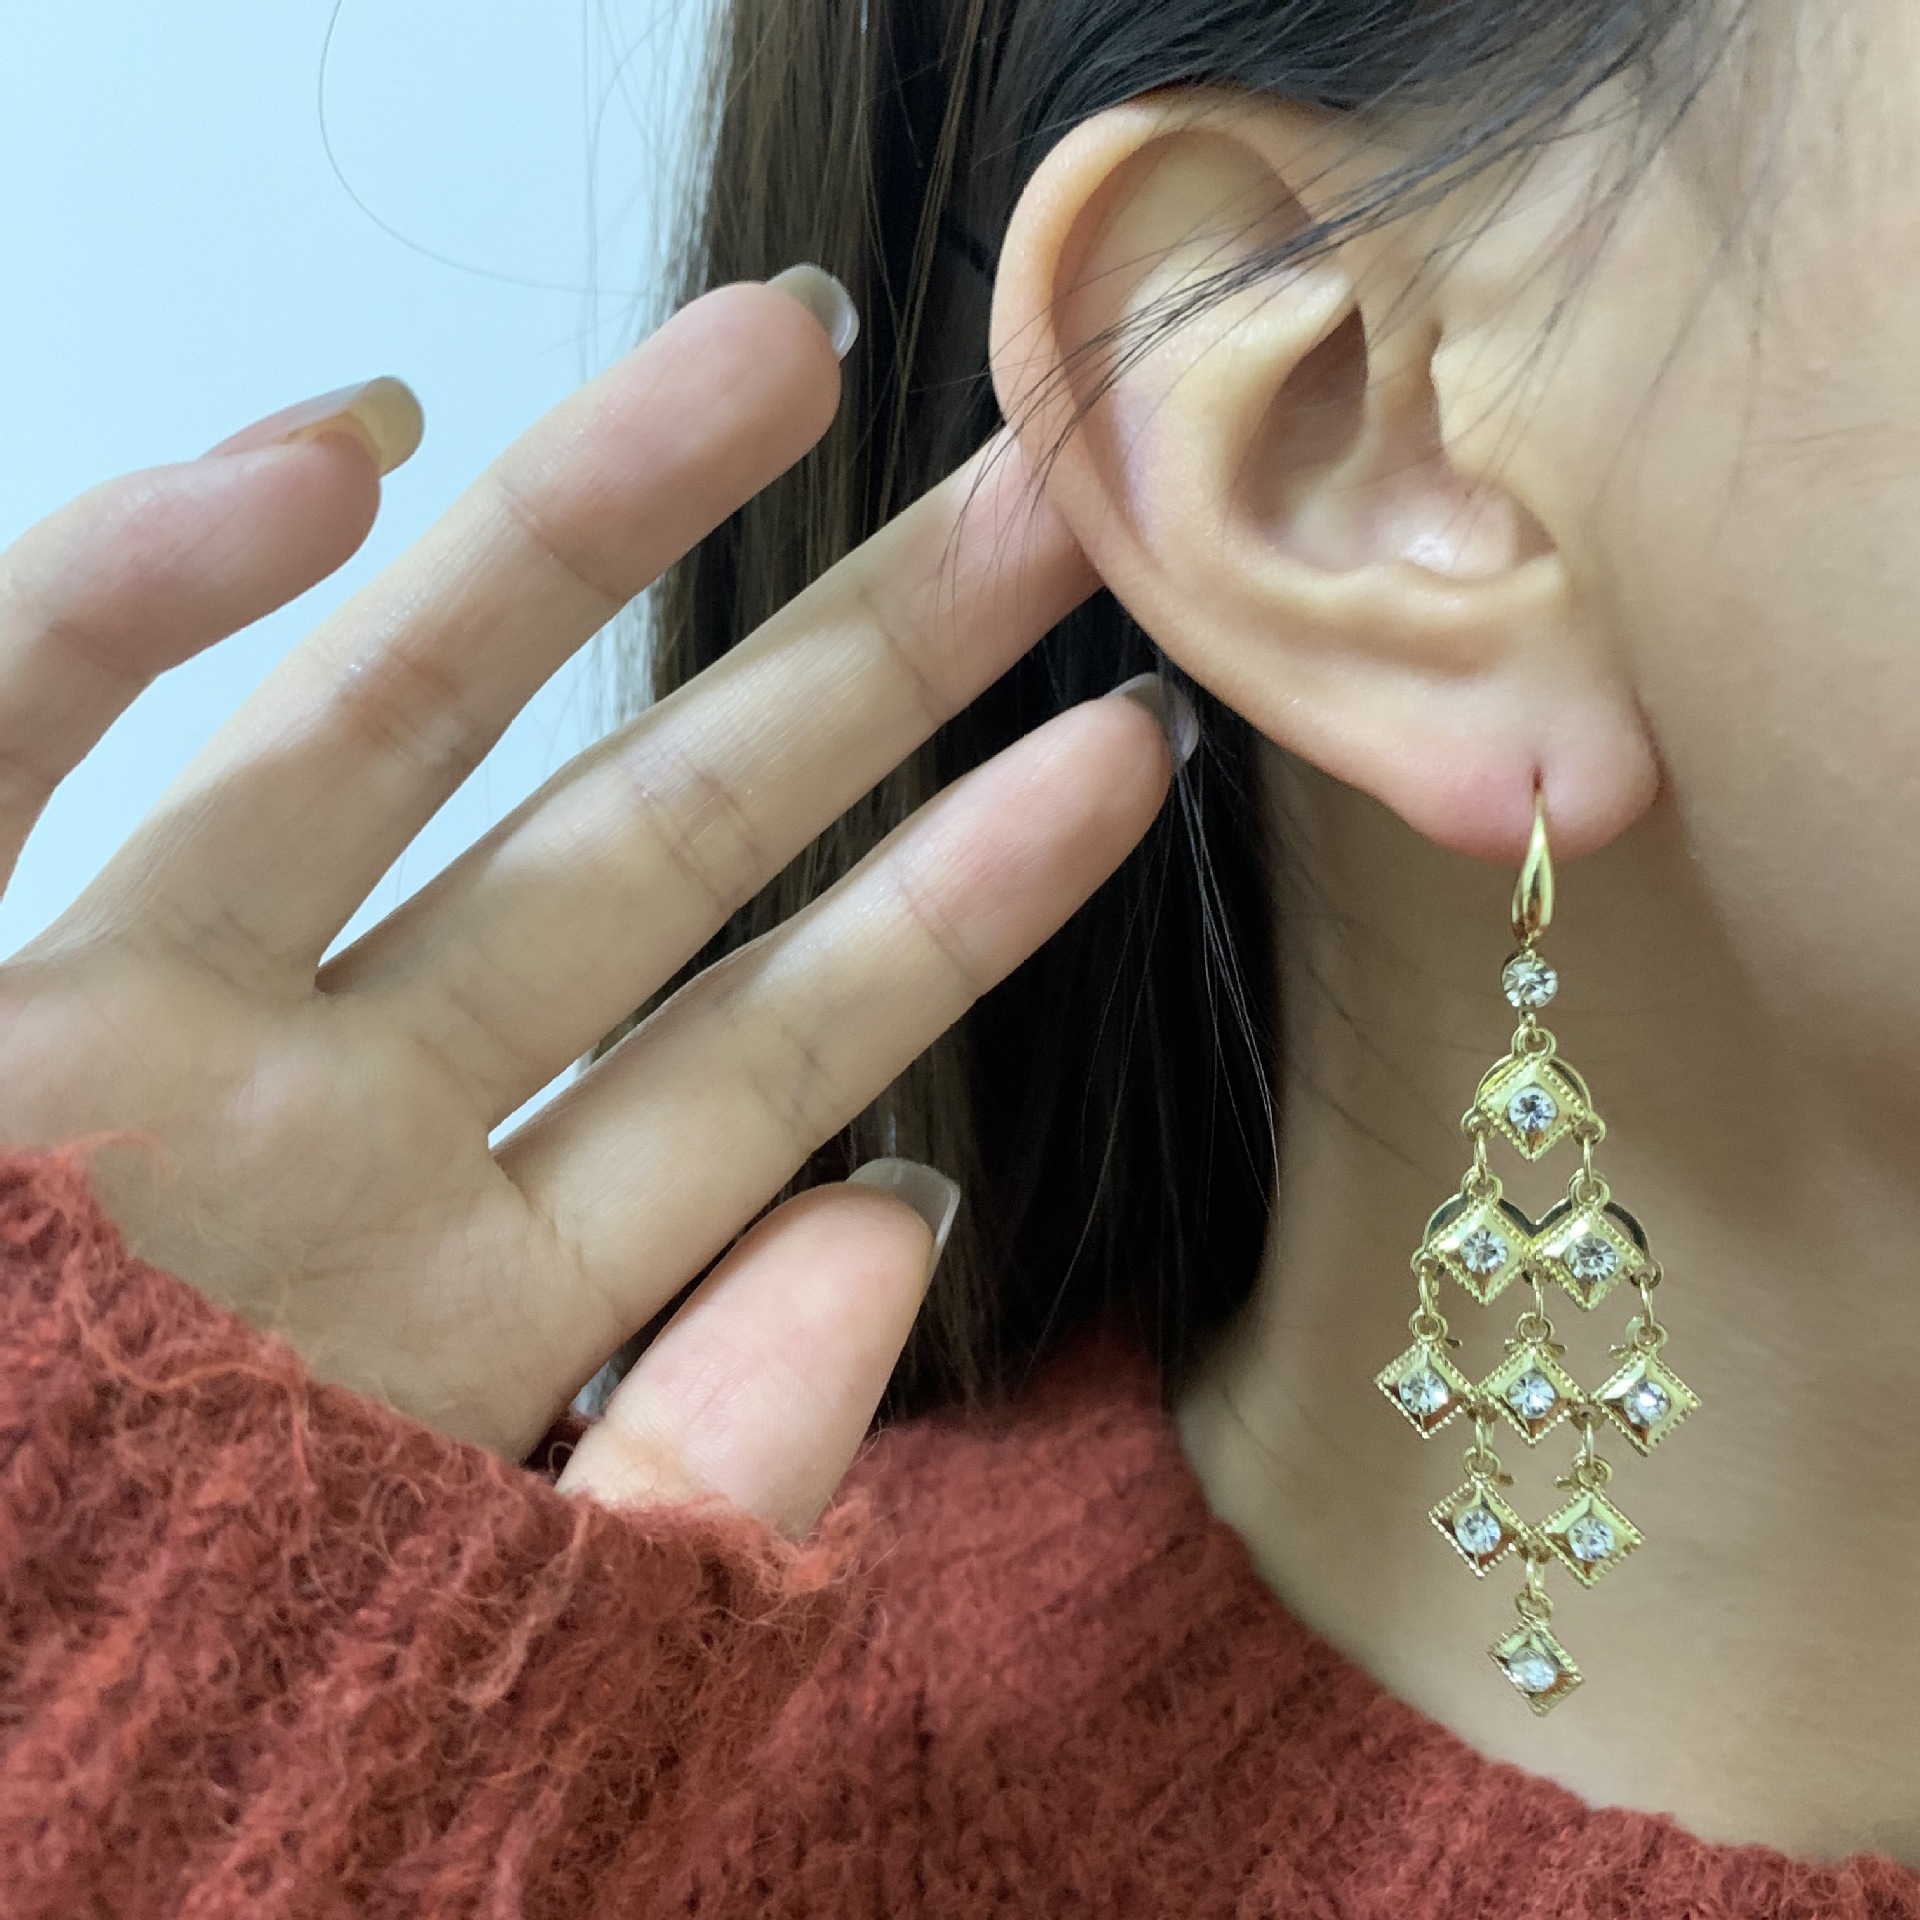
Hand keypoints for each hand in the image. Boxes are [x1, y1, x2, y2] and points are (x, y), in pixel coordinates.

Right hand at [0, 275, 1181, 1533]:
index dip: (958, 893)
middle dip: (860, 665)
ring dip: (582, 523)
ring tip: (792, 349)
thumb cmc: (174, 1723)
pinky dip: (128, 586)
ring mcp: (127, 1049)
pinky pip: (3, 731)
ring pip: (383, 727)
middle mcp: (320, 1135)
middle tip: (1051, 504)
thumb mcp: (513, 1638)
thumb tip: (898, 1222)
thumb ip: (717, 1454)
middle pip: (642, 846)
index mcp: (468, 1290)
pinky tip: (331, 448)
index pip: (772, 1050)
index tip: (1126, 753)